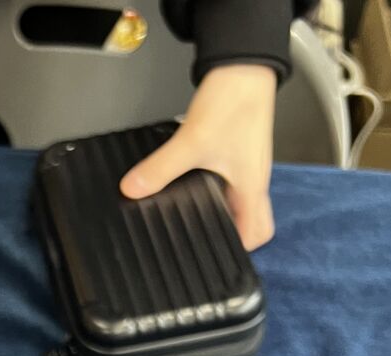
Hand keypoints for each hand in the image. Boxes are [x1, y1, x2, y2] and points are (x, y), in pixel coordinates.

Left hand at [120, 64, 277, 250]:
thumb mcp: (191, 142)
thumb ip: (160, 170)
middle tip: (198, 238)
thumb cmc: (233, 101)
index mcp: (252, 188)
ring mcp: (245, 166)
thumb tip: (133, 191)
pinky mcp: (236, 152)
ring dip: (218, 212)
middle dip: (227, 234)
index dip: (238, 249)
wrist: (243, 66)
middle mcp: (253, 180)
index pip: (258, 234)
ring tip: (189, 217)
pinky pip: (228, 182)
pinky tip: (190, 187)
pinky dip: (211, 190)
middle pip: (251, 222)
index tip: (210, 254)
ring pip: (238, 202)